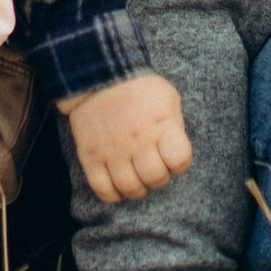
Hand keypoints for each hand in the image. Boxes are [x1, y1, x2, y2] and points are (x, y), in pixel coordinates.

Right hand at [66, 72, 191, 204]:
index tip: (173, 157)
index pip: (180, 161)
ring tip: (137, 178)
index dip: (180, 163)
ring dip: (138, 189)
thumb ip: (175, 126)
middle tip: (154, 168)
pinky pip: (102, 189)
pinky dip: (113, 195)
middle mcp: (137, 141)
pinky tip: (118, 185)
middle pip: (156, 178)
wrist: (97, 76)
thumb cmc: (139, 87)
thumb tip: (176, 154)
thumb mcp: (168, 98)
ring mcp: (112, 151)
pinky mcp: (90, 156)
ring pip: (130, 188)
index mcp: (161, 125)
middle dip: (159, 178)